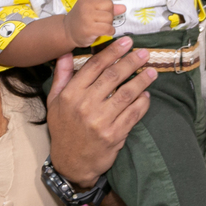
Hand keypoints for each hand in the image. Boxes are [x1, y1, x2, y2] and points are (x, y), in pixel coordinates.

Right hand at [46, 36, 154, 187]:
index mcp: (70, 95)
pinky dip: (142, 103)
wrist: (71, 163)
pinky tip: (146, 95)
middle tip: (144, 53)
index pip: (95, 66)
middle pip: (113, 76)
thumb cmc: (63, 129)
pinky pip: (133, 114)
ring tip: (152, 71)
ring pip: (126, 94)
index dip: (112, 52)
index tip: (126, 42)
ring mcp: (100, 121)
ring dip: (141, 81)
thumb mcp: (54, 102)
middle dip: (131, 61)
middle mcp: (85, 105)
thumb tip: (66, 52)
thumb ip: (62, 76)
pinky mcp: (114, 135)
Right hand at [63, 0, 124, 46]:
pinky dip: (110, 31)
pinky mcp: (89, 28)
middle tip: (102, 19)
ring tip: (102, 26)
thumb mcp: (90, 10)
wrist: (67, 32)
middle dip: (110, 13)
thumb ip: (105, 7)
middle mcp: (86, 5)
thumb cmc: (80, 20)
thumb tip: (123, 7)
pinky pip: (108, 28)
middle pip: (109, 5)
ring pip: (109, 17)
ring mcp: (87, 17)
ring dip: (109, 23)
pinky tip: (105, 32)